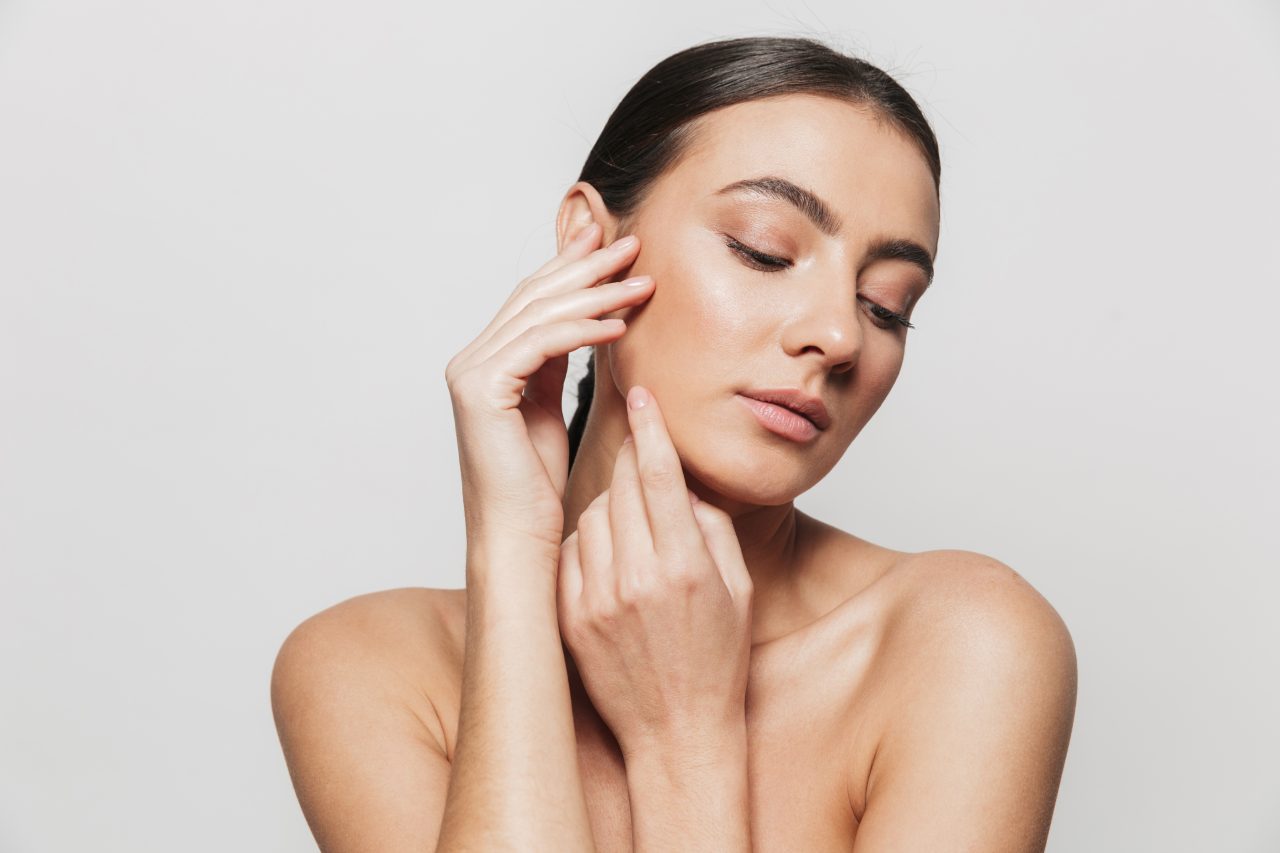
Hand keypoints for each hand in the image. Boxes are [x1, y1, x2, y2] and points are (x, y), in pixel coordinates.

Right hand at [444, 224, 653, 561]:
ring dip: (596, 293)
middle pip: (535, 296)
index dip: (570, 267)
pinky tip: (620, 323)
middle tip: (632, 244)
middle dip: (586, 266)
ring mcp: (471, 373)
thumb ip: (554, 365)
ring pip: (541, 314)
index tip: (610, 245)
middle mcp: (470, 361)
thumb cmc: (535, 488)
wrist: (517, 538)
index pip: (531, 300)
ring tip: (641, 282)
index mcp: (484, 363)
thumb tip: (582, 323)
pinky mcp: (482, 389)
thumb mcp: (547, 411)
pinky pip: (542, 344)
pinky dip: (583, 329)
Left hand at [556, 385, 753, 755]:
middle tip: (642, 449)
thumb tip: (681, 482)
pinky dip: (589, 540)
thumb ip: (711, 527)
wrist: (676, 733)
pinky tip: (611, 556)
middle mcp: (635, 578)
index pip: (659, 474)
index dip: (650, 427)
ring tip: (637, 527)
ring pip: (592, 512)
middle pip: (622, 485)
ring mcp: (596, 598)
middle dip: (633, 459)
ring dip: (613, 503)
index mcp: (684, 566)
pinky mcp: (570, 615)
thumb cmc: (715, 662)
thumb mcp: (737, 589)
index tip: (641, 393)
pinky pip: (571, 550)